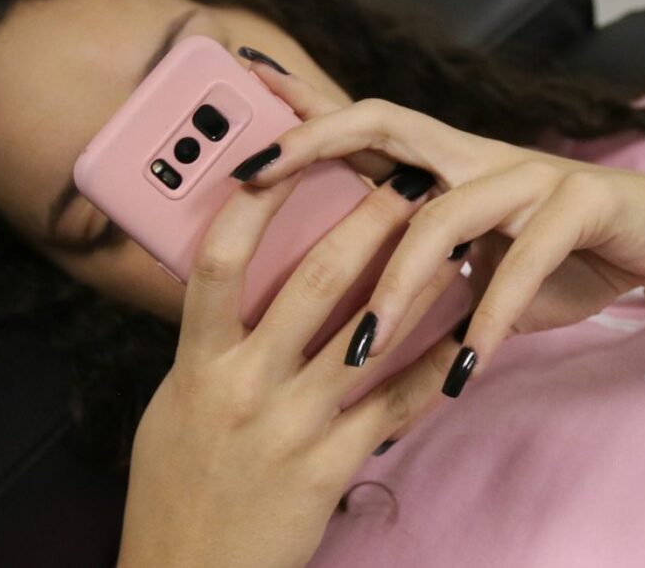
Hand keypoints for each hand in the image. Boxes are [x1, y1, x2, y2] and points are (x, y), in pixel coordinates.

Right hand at [118, 155, 471, 566]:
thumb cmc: (176, 486)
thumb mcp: (175, 405)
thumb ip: (208, 349)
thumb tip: (235, 296)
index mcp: (197, 365)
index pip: (218, 263)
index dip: (252, 204)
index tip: (285, 159)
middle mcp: (244, 386)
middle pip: (312, 283)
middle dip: (367, 222)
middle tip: (406, 180)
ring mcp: (292, 426)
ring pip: (369, 334)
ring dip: (419, 281)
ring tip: (456, 241)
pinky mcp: (330, 465)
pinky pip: (395, 406)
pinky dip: (436, 368)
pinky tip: (469, 337)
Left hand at [240, 56, 644, 417]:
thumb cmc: (551, 258)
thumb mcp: (473, 268)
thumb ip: (414, 283)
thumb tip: (341, 345)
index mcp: (440, 164)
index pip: (355, 129)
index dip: (295, 123)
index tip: (234, 143)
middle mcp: (472, 155)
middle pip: (381, 124)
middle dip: (314, 144)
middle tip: (253, 178)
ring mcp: (526, 172)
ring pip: (445, 212)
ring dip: (401, 284)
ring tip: (363, 348)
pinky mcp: (581, 201)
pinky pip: (523, 262)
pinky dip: (491, 320)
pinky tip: (464, 369)